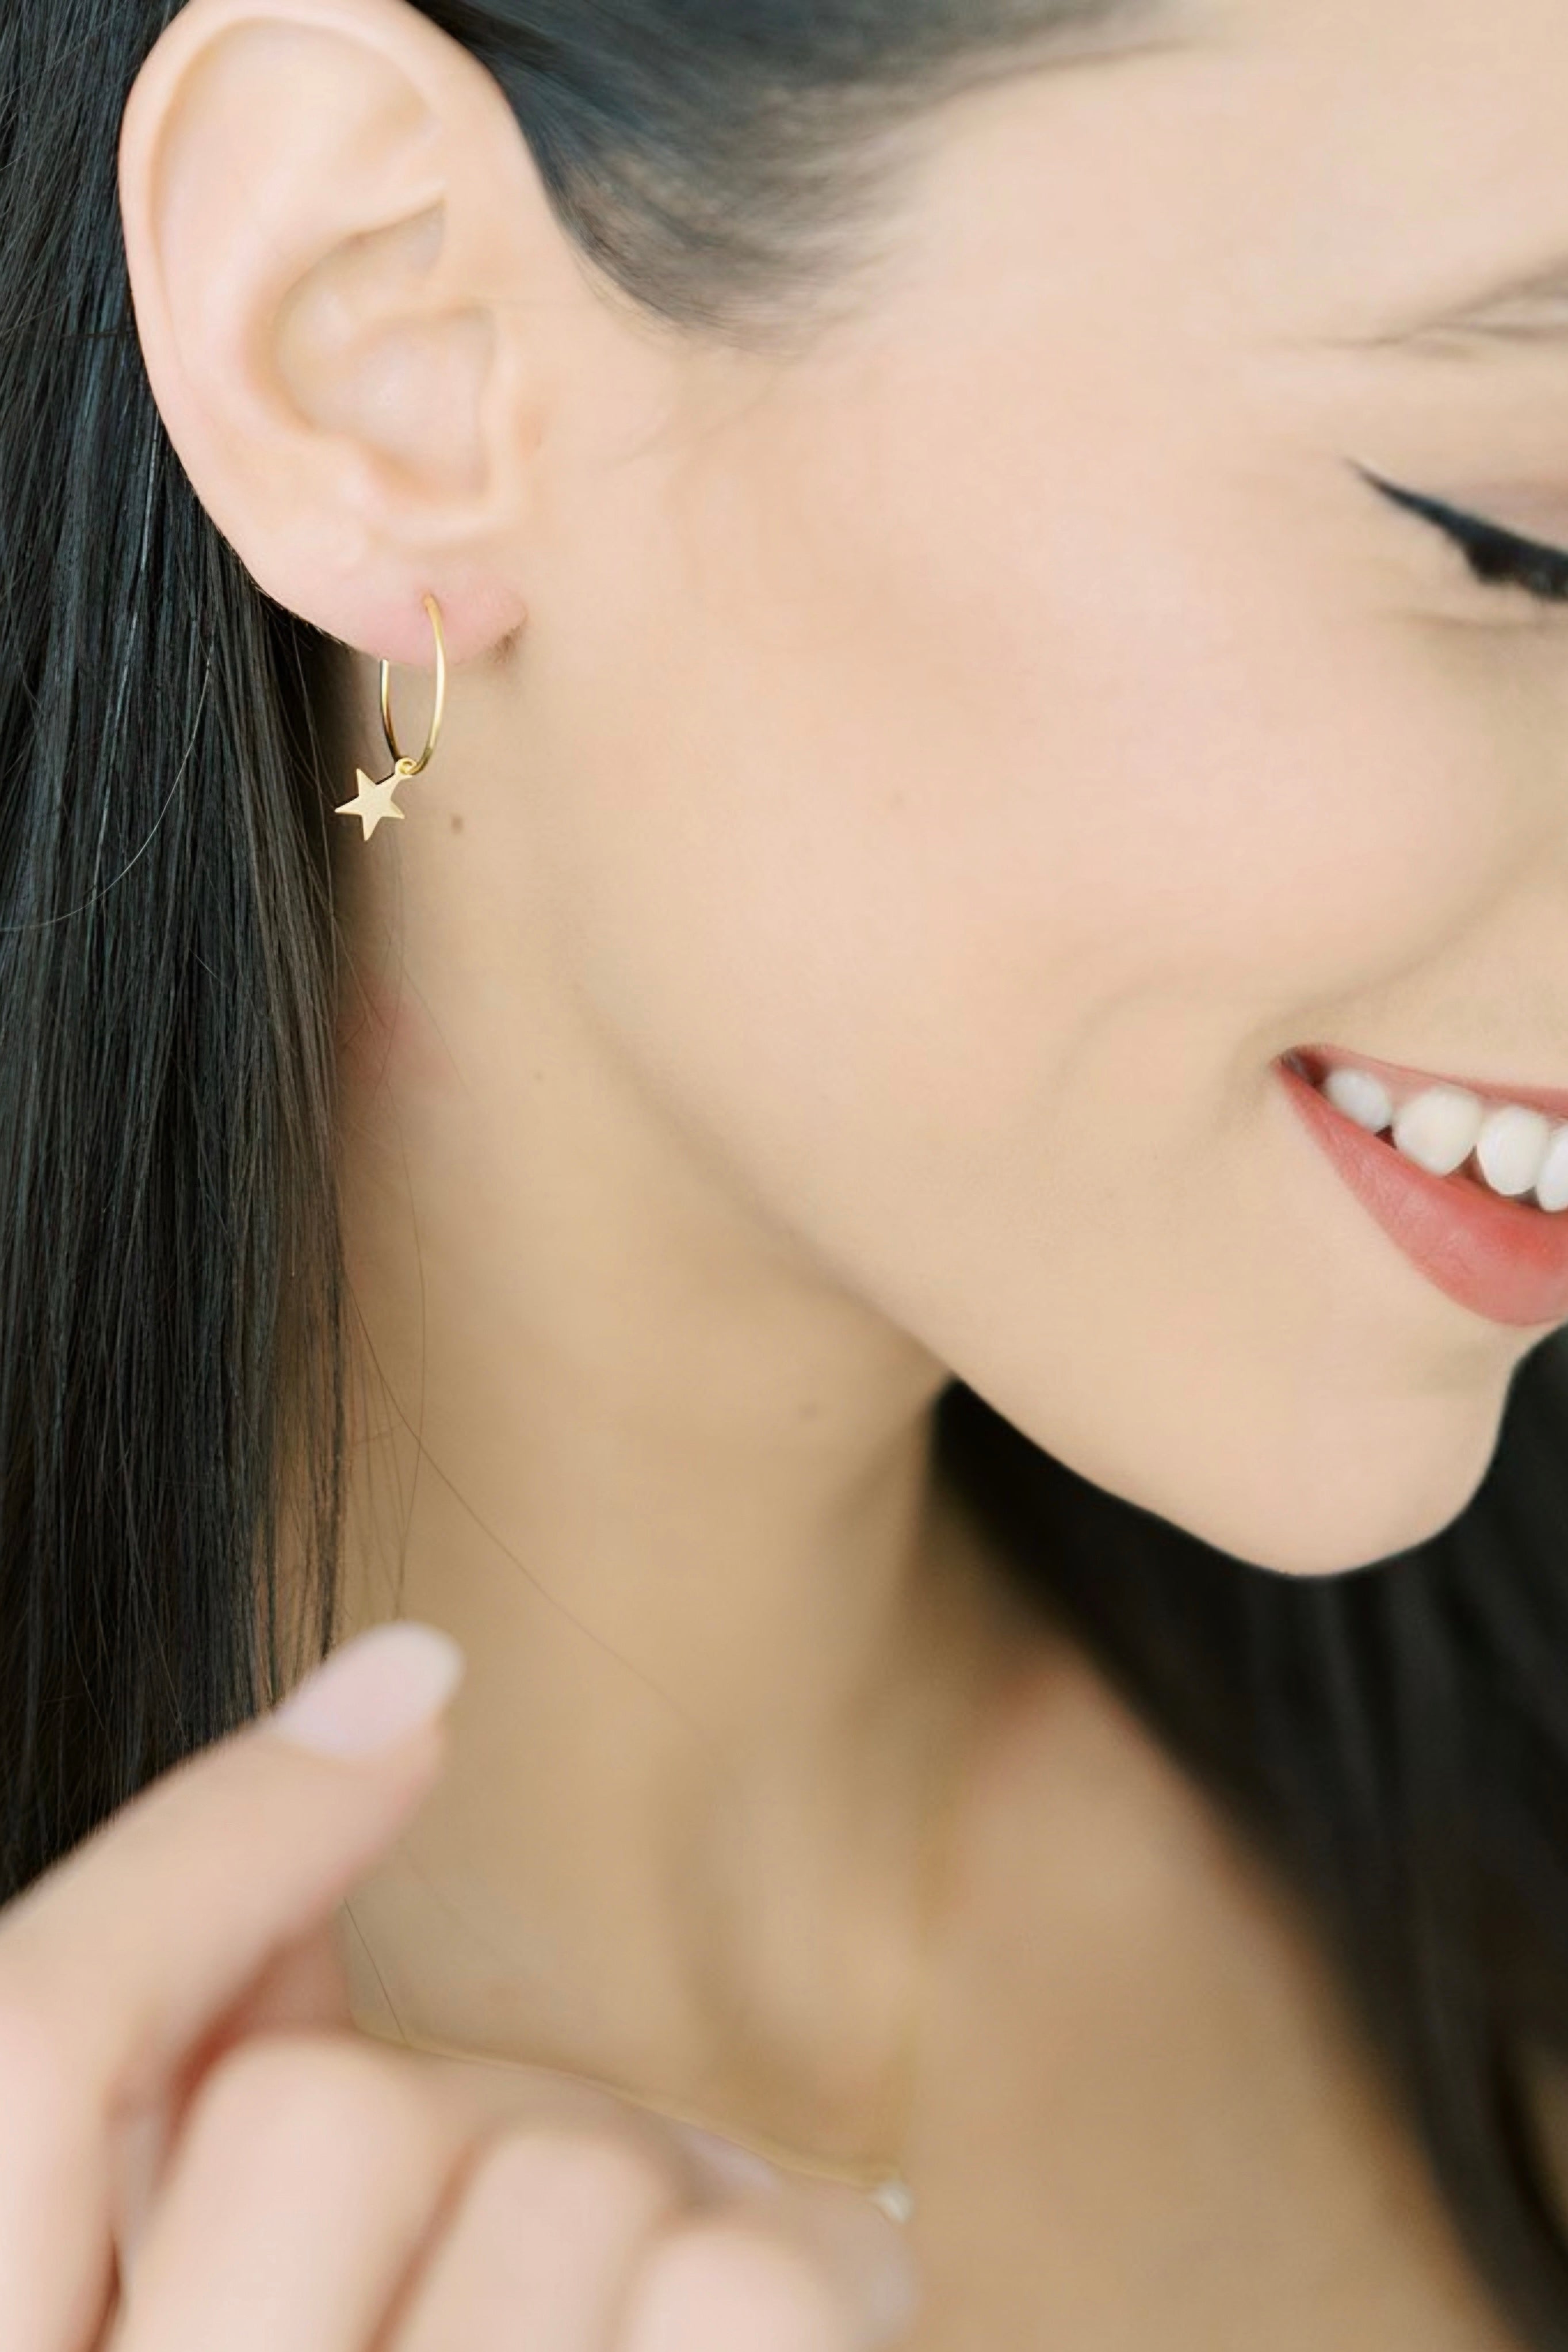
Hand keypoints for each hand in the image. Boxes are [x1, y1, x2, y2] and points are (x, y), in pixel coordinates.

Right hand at [0, 1623, 920, 2349]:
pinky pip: (749, 2306)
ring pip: (567, 2175)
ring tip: (663, 2318)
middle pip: (324, 2109)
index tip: (412, 1690)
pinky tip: (803, 2319)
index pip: (25, 2038)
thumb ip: (214, 2086)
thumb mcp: (206, 2293)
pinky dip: (804, 2288)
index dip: (209, 1838)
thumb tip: (368, 1736)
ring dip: (657, 2210)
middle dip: (462, 2114)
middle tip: (554, 2221)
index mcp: (25, 2337)